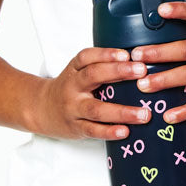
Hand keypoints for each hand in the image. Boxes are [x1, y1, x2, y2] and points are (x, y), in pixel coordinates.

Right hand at [35, 48, 153, 140]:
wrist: (41, 109)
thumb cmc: (69, 88)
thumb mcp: (78, 72)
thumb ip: (101, 66)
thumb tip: (137, 62)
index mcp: (74, 69)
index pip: (87, 57)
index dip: (106, 54)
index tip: (126, 54)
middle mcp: (72, 87)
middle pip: (92, 76)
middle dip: (118, 72)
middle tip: (141, 71)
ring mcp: (73, 108)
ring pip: (96, 109)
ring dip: (122, 112)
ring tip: (143, 114)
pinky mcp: (76, 128)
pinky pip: (93, 130)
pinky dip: (109, 131)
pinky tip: (125, 131)